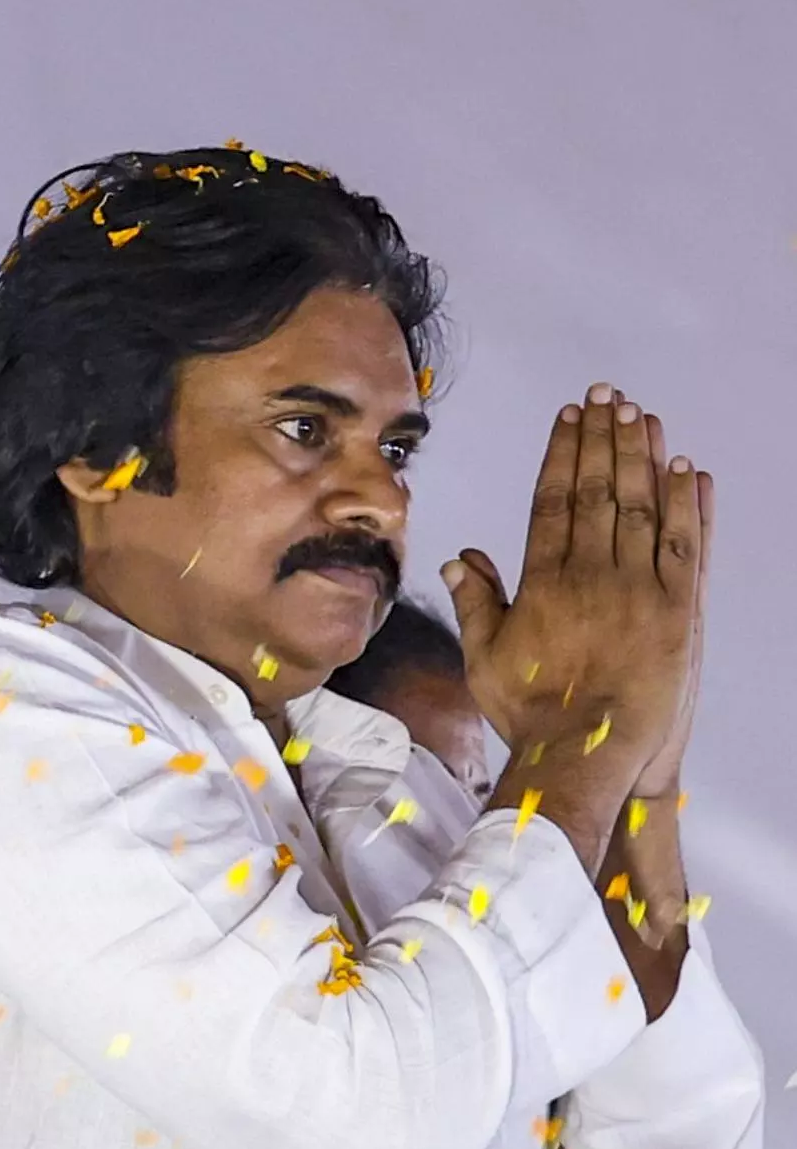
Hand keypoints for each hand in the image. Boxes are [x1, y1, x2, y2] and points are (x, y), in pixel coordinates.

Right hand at [442, 385, 706, 866]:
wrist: (589, 752)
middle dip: (603, 438)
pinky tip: (686, 470)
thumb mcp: (484, 658)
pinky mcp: (679, 608)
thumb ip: (476, 602)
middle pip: (599, 491)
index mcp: (544, 582)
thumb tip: (462, 556)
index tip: (569, 417)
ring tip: (642, 415)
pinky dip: (687, 505)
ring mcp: (639, 589)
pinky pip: (685, 545)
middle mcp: (592, 574)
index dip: (563, 454)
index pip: (554, 501)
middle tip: (609, 395)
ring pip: (642, 507)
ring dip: (643, 456)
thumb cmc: (531, 712)